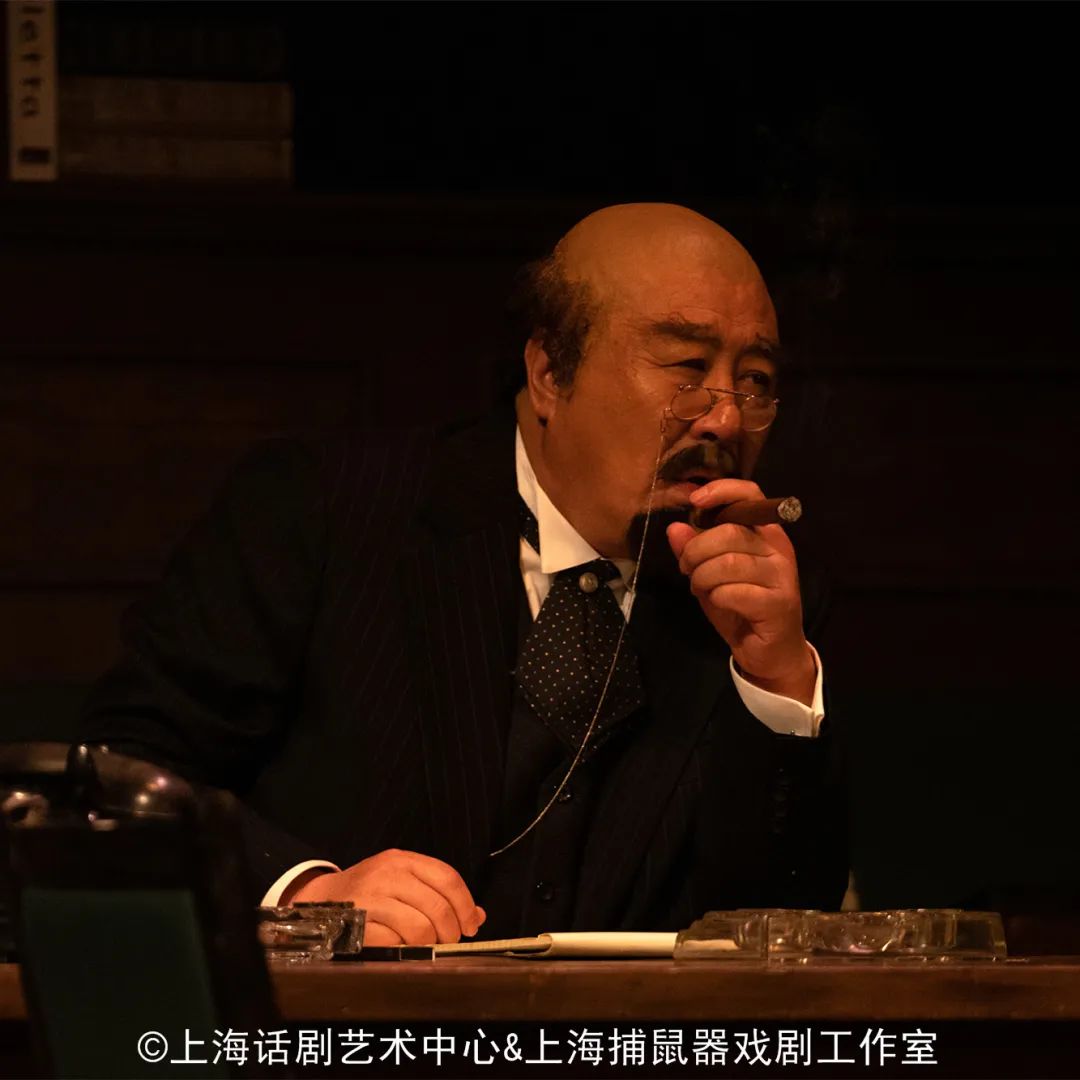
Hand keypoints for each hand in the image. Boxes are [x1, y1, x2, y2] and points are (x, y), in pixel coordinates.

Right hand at [290, 848, 486, 945]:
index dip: (465, 905)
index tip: (471, 925)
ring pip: (419, 927)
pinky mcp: (358, 923)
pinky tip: (401, 947)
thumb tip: (478, 916)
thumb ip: (439, 893)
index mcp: (403, 860)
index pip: (447, 878)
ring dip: (429, 943)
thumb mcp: (403, 880)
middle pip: (437, 906)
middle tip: (449, 941)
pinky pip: (394, 943)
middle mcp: (387, 874)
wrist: (321, 899)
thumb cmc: (371, 891)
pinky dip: (404, 950)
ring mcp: (371, 898)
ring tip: (426, 945)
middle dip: (450, 931)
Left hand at [666, 478, 815, 705]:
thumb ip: (694, 550)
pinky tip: (719, 603)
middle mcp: (778, 548)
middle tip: (686, 568)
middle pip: (729, 532)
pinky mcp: (779, 604)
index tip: (694, 501)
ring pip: (728, 563)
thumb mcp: (709, 574)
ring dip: (703, 577)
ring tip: (700, 587)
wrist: (769, 652)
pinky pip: (734, 592)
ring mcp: (782, 576)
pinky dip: (717, 598)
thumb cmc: (740, 606)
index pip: (750, 494)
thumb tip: (674, 528)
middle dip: (696, 550)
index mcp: (765, 532)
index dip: (722, 490)